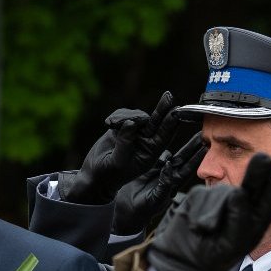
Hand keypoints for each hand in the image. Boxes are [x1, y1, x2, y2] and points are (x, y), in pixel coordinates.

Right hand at [56, 92, 177, 204]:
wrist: (94, 174)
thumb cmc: (108, 174)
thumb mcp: (118, 162)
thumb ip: (125, 143)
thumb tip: (131, 123)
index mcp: (151, 152)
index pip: (164, 135)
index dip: (171, 123)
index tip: (176, 111)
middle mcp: (146, 141)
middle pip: (157, 122)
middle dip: (162, 109)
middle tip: (168, 95)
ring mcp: (135, 133)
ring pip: (137, 116)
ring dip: (126, 116)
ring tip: (111, 124)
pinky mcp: (122, 127)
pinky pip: (123, 114)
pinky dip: (117, 116)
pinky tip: (108, 124)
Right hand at [113, 133, 207, 236]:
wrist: (127, 211)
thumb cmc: (143, 210)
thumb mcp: (156, 199)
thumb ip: (165, 184)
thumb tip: (169, 166)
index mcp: (174, 183)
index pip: (189, 168)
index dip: (198, 157)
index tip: (206, 146)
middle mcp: (168, 174)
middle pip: (183, 157)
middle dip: (193, 145)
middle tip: (202, 132)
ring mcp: (158, 169)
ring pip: (171, 152)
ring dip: (176, 142)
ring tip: (184, 130)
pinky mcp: (147, 166)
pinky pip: (156, 153)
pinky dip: (160, 144)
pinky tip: (163, 132)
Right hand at [148, 154, 270, 270]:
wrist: (183, 258)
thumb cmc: (213, 255)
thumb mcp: (232, 243)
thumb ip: (239, 219)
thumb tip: (238, 193)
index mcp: (258, 218)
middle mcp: (244, 204)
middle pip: (253, 182)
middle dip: (258, 171)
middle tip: (263, 158)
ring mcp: (223, 198)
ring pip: (224, 192)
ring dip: (214, 210)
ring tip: (208, 229)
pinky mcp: (203, 195)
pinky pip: (203, 196)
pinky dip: (200, 211)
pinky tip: (198, 224)